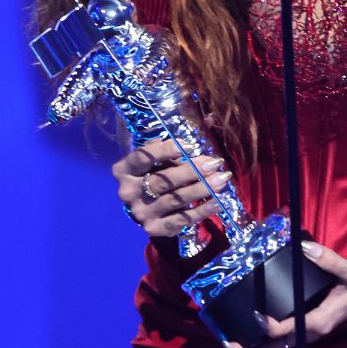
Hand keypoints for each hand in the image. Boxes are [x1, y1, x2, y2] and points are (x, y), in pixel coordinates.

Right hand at [111, 139, 229, 238]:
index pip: (142, 157)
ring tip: (222, 179)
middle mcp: (127, 192)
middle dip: (192, 171)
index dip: (166, 150)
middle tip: (215, 163)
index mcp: (124, 170)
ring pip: (175, 199)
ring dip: (202, 188)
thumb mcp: (161, 157)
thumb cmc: (156, 173)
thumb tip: (210, 118)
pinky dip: (202, 210)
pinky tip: (218, 200)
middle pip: (162, 180)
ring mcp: (140, 213)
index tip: (191, 146)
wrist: (147, 207)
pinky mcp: (154, 228)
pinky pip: (182, 219)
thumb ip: (180, 141)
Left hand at [209, 240, 346, 347]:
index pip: (289, 332)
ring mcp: (304, 335)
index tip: (257, 314)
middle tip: (222, 347)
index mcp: (320, 322)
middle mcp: (309, 334)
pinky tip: (235, 342)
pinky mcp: (300, 331)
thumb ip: (330, 260)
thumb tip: (305, 249)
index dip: (270, 328)